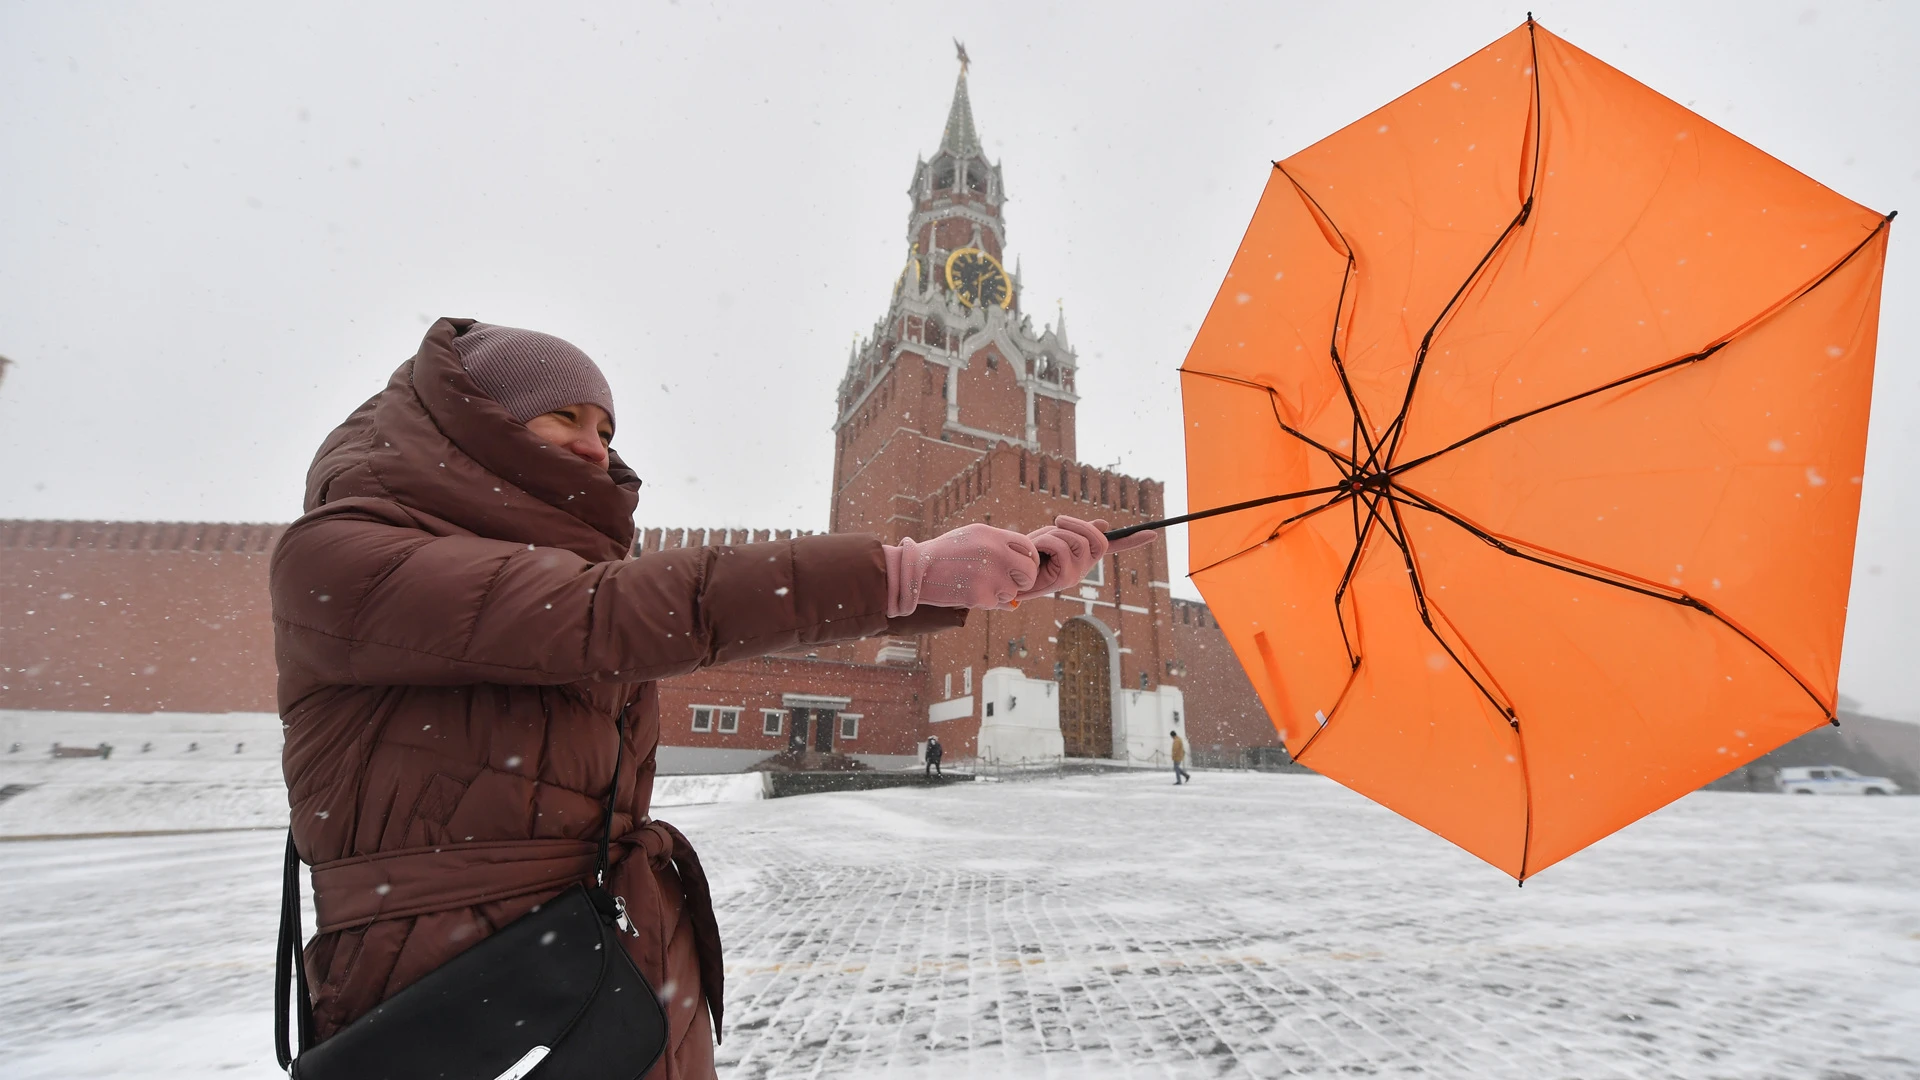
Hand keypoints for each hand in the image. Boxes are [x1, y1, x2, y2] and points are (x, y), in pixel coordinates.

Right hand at [885, 524, 1039, 614]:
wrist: (916, 570)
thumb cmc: (945, 553)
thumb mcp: (972, 538)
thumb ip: (999, 548)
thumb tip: (1023, 565)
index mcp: (993, 536)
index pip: (1028, 548)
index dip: (1030, 560)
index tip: (1023, 568)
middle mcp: (995, 553)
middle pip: (1029, 572)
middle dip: (1024, 581)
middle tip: (1012, 584)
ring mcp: (989, 576)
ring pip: (1013, 592)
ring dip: (1000, 593)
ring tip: (977, 584)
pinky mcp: (980, 596)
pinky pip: (995, 604)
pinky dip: (985, 602)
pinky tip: (967, 592)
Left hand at [1017, 516, 1158, 601]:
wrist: (1010, 575)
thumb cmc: (1030, 556)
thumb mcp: (1053, 538)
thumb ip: (1076, 532)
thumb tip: (1104, 524)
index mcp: (1085, 556)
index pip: (1114, 546)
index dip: (1133, 540)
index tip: (1153, 534)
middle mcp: (1086, 568)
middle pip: (1097, 538)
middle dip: (1076, 525)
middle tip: (1057, 523)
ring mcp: (1077, 575)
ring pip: (1075, 540)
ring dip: (1054, 533)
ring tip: (1039, 543)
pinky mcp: (1065, 579)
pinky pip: (1060, 547)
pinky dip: (1044, 542)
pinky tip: (1035, 553)